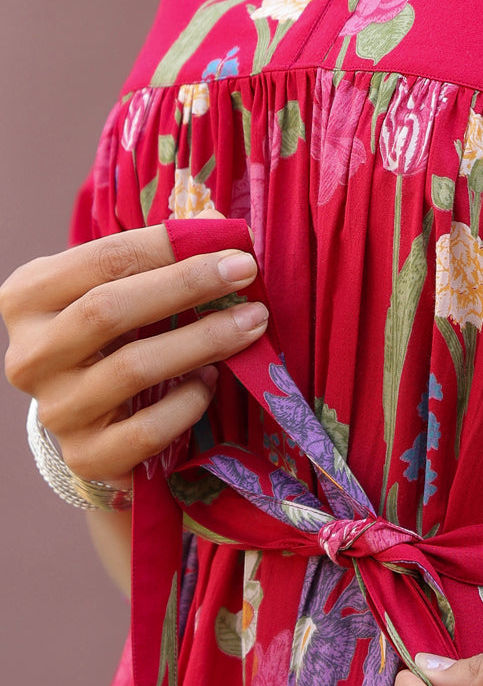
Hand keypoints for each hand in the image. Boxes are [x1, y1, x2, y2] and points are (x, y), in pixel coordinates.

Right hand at [0, 219, 266, 484]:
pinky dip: (188, 403)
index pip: (101, 260)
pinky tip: (211, 381)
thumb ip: (156, 260)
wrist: (89, 413)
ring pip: (133, 368)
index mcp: (28, 298)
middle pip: (108, 309)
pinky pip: (147, 430)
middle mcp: (31, 355)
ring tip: (251, 324)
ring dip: (204, 340)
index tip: (230, 242)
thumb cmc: (111, 334)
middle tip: (246, 273)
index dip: (167, 246)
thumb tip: (222, 229)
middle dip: (188, 285)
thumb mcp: (116, 289)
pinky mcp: (86, 456)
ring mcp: (56, 410)